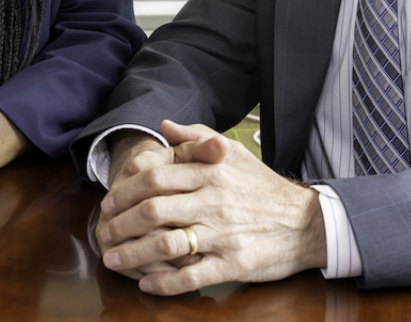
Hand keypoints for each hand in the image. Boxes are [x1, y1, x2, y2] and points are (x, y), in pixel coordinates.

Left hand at [97, 120, 326, 295]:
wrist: (307, 222)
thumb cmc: (264, 187)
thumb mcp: (234, 152)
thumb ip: (197, 137)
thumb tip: (164, 126)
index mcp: (210, 172)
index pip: (155, 177)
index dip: (125, 191)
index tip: (109, 202)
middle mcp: (213, 201)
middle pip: (153, 211)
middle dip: (121, 224)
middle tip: (103, 232)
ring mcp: (222, 234)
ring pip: (166, 246)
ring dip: (132, 254)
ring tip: (113, 259)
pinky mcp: (232, 264)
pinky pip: (190, 276)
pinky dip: (163, 283)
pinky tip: (146, 284)